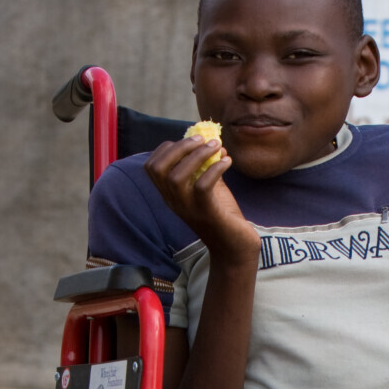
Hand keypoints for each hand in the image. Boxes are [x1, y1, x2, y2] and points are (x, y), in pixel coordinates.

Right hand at [144, 136, 258, 268]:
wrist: (236, 248)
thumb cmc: (222, 216)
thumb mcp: (210, 188)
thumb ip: (206, 168)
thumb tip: (213, 143)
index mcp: (170, 195)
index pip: (151, 167)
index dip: (166, 148)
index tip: (189, 141)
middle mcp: (174, 202)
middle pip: (158, 169)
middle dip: (179, 147)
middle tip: (202, 139)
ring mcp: (188, 208)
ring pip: (176, 176)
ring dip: (197, 155)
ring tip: (216, 146)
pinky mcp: (206, 213)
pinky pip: (202, 186)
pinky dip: (214, 168)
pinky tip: (227, 162)